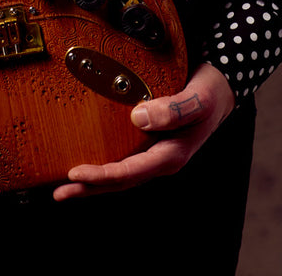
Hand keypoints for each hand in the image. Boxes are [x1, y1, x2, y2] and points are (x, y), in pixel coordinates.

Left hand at [52, 62, 234, 200]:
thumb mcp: (198, 99)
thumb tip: (139, 117)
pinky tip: (89, 167)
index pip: (130, 171)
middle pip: (121, 180)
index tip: (75, 173)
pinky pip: (124, 161)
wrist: (221, 89)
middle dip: (90, 188)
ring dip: (94, 183)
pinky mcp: (151, 144)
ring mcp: (156, 153)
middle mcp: (161, 159)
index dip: (101, 175)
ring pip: (121, 174)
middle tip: (60, 192)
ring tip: (65, 188)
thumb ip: (174, 109)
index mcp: (171, 154)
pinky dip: (104, 168)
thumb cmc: (210, 93)